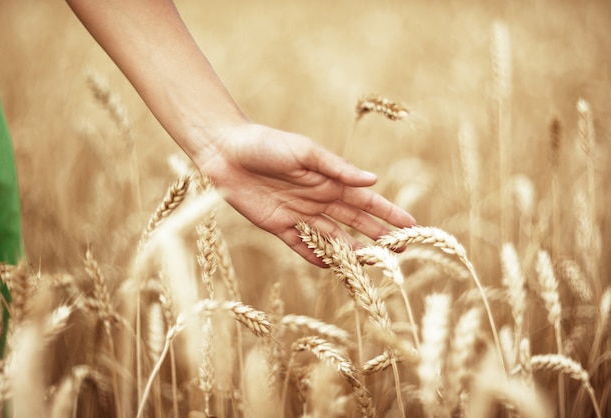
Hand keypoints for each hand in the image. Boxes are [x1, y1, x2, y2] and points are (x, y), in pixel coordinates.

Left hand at [197, 123, 415, 266]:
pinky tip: (332, 268)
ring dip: (351, 251)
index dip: (389, 213)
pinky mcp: (277, 226)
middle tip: (400, 252)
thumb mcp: (305, 152)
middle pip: (355, 222)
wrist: (225, 151)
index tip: (411, 226)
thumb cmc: (266, 144)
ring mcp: (299, 214)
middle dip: (378, 236)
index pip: (367, 200)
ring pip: (332, 238)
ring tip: (371, 265)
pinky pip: (302, 245)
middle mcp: (319, 199)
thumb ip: (337, 168)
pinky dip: (317, 257)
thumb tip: (373, 181)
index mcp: (329, 179)